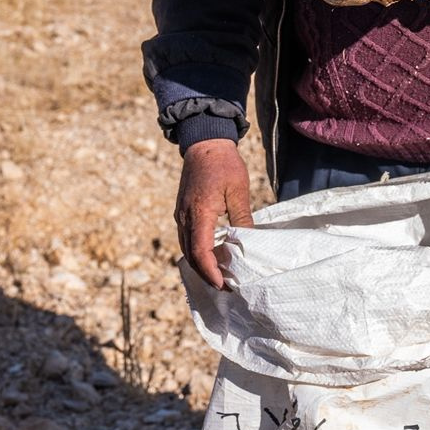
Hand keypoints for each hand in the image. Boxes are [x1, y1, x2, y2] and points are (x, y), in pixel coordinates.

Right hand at [175, 139, 253, 288]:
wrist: (204, 143)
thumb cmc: (224, 164)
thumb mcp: (239, 191)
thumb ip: (242, 218)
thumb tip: (249, 243)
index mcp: (199, 212)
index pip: (200, 251)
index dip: (210, 271)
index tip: (222, 284)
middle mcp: (185, 217)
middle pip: (191, 255)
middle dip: (206, 274)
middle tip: (226, 286)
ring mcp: (181, 215)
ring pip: (186, 249)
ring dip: (201, 265)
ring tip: (220, 275)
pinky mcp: (182, 212)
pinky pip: (186, 239)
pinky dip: (197, 252)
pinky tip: (212, 256)